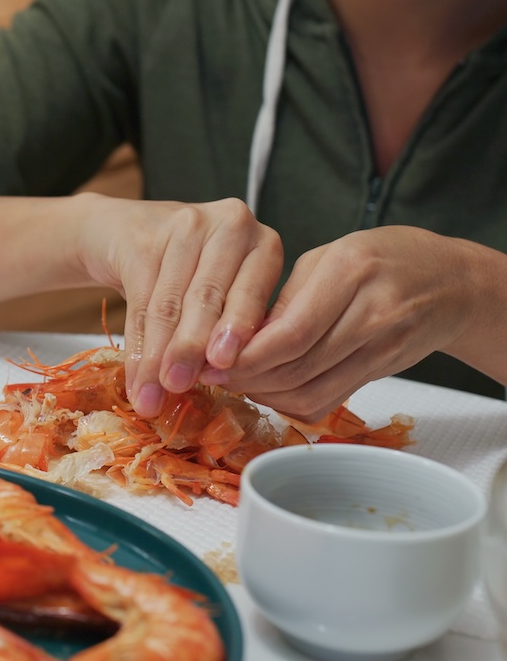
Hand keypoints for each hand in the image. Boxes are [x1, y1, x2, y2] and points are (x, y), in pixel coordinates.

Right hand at [78, 196, 283, 416]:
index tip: (222, 370)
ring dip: (159, 354)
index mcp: (263, 245)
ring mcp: (185, 224)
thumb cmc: (183, 272)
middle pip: (209, 297)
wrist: (121, 233)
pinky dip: (136, 345)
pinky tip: (133, 376)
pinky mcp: (143, 237)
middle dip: (192, 348)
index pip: (250, 297)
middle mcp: (230, 225)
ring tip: (151, 394)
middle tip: (179, 386)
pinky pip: (140, 299)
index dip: (235, 335)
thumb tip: (225, 390)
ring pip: (172, 303)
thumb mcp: (217, 297)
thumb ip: (228, 331)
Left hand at [199, 226, 476, 420]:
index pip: (290, 333)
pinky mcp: (382, 372)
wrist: (451, 283)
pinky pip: (326, 400)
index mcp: (349, 272)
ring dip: (264, 394)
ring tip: (234, 382)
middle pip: (296, 367)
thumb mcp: (326, 258)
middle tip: (212, 375)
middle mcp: (371, 313)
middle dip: (246, 378)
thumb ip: (282, 299)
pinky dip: (289, 402)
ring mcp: (381, 347)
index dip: (245, 356)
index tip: (211, 360)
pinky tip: (268, 388)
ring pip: (309, 392)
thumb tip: (233, 340)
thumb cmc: (380, 259)